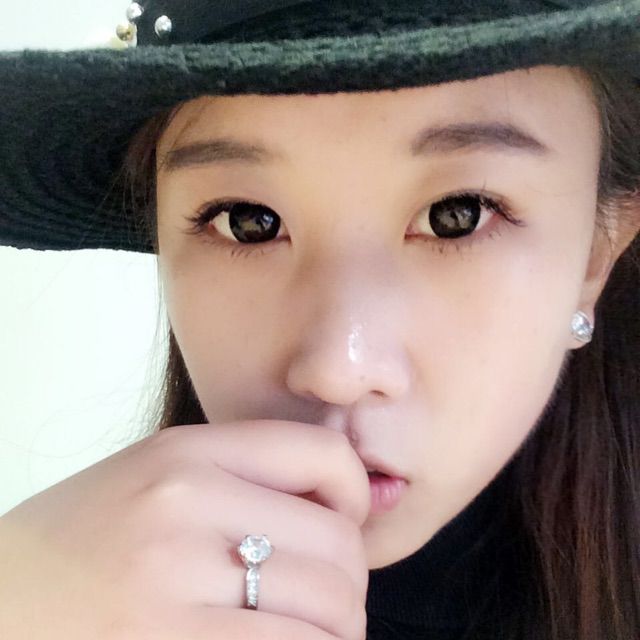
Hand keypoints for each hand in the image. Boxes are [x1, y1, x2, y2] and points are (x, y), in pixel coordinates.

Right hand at [0, 420, 370, 639]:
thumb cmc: (80, 545)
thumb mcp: (152, 480)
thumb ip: (238, 479)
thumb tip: (337, 507)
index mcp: (186, 453)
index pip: (322, 453)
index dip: (355, 495)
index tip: (344, 526)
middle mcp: (184, 505)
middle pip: (338, 544)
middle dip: (350, 583)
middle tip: (329, 604)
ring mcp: (175, 581)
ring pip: (330, 610)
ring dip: (340, 633)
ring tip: (312, 636)